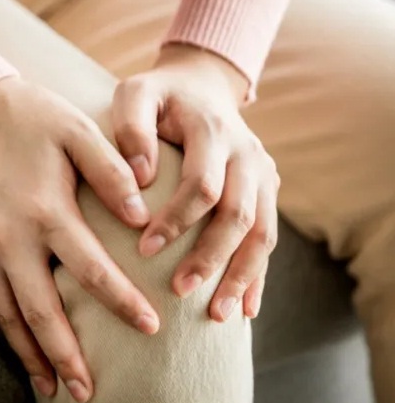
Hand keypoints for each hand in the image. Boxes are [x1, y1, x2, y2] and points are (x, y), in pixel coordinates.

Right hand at [0, 77, 158, 402]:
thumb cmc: (30, 116)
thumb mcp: (77, 131)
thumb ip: (111, 173)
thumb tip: (143, 215)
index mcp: (45, 209)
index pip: (91, 271)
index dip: (122, 303)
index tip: (151, 328)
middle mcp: (8, 236)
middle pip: (42, 311)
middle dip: (68, 356)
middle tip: (91, 392)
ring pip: (8, 314)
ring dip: (32, 354)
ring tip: (52, 388)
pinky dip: (5, 326)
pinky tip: (20, 343)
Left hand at [112, 45, 279, 321]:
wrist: (201, 86)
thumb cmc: (159, 95)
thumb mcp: (136, 94)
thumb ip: (132, 128)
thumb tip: (140, 180)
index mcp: (213, 130)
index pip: (202, 185)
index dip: (176, 221)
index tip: (144, 250)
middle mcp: (246, 152)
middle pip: (239, 214)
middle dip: (210, 258)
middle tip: (179, 291)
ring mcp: (262, 172)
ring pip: (262, 232)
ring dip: (241, 275)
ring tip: (217, 316)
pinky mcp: (267, 189)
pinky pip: (269, 236)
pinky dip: (258, 273)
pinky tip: (246, 307)